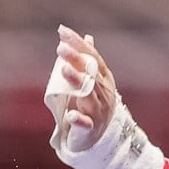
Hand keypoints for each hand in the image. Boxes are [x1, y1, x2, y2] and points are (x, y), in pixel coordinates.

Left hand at [56, 24, 119, 151]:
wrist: (107, 137)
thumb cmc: (96, 103)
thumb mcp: (94, 81)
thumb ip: (88, 60)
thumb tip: (87, 37)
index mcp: (103, 78)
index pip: (92, 57)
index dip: (78, 44)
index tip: (63, 31)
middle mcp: (103, 91)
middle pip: (90, 73)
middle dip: (76, 59)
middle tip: (61, 47)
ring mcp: (99, 109)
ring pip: (88, 94)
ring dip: (77, 82)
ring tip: (64, 69)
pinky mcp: (91, 128)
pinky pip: (85, 123)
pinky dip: (78, 119)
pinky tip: (70, 114)